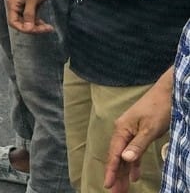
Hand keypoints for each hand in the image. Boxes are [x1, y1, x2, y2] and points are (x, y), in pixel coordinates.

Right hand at [6, 0, 53, 34]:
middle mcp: (16, 8)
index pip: (13, 22)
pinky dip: (39, 23)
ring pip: (28, 23)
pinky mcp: (30, 8)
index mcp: (13, 4)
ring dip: (37, 27)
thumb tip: (28, 28)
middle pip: (21, 24)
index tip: (34, 30)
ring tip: (49, 28)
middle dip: (33, 28)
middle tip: (46, 29)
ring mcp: (23, 8)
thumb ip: (29, 14)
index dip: (22, 28)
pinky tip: (46, 25)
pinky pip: (32, 19)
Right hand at [104, 78, 172, 192]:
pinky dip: (133, 164)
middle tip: (115, 192)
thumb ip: (137, 144)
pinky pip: (132, 152)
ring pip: (124, 156)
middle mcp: (122, 131)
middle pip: (117, 157)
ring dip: (123, 172)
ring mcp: (130, 132)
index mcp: (122, 129)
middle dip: (116, 175)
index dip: (111, 170)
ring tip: (122, 188)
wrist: (168, 93)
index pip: (114, 154)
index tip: (108, 185)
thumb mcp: (150, 129)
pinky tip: (134, 176)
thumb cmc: (159, 108)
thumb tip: (124, 159)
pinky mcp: (138, 133)